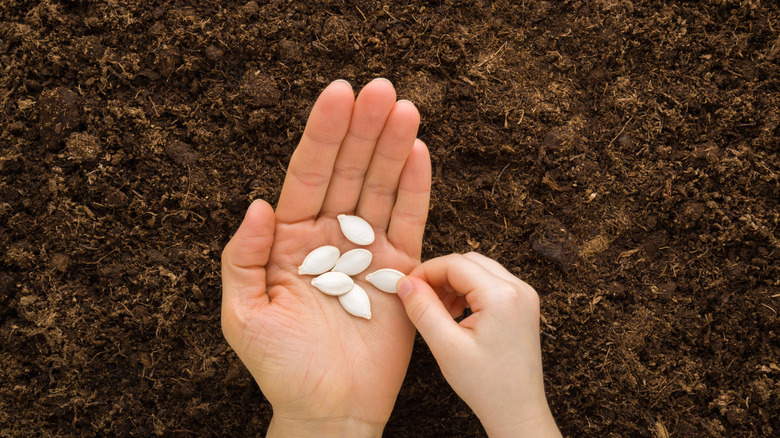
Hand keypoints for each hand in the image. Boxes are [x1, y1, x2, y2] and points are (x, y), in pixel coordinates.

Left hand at [221, 79, 430, 435]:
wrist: (328, 407)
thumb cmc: (280, 365)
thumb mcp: (243, 313)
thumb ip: (244, 256)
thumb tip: (258, 204)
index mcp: (292, 240)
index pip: (308, 174)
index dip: (323, 134)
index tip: (337, 94)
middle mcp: (331, 236)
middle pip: (349, 171)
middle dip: (363, 129)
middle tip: (379, 89)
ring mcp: (369, 251)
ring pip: (381, 188)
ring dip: (393, 148)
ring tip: (404, 108)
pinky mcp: (401, 271)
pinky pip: (410, 222)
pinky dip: (416, 188)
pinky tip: (419, 153)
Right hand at [396, 252, 560, 437]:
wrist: (518, 410)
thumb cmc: (487, 385)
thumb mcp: (446, 347)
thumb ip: (423, 310)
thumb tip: (405, 283)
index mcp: (502, 296)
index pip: (455, 264)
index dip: (425, 272)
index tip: (406, 287)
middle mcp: (518, 289)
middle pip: (468, 262)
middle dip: (440, 275)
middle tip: (419, 298)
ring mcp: (524, 296)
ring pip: (479, 271)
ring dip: (453, 283)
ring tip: (437, 309)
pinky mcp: (522, 305)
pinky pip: (490, 284)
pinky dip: (468, 291)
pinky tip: (455, 313)